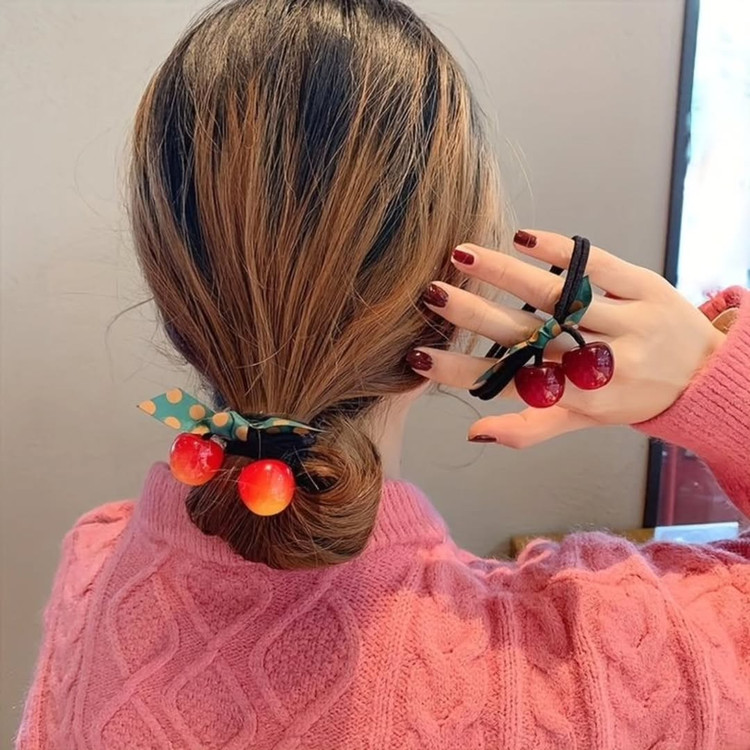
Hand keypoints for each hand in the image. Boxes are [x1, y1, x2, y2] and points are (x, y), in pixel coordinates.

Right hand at [410, 230, 725, 447]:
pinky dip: (560, 252)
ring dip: (506, 276)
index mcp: (583, 399)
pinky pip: (600, 267)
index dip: (463, 373)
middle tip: (432, 296)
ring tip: (461, 256)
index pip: (513, 385)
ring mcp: (629, 321)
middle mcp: (604, 362)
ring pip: (558, 297)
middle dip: (475, 316)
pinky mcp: (648, 287)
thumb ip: (529, 428)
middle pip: (530, 336)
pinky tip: (522, 239)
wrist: (709, 376)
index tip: (419, 357)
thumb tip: (474, 434)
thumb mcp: (584, 421)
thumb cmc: (633, 399)